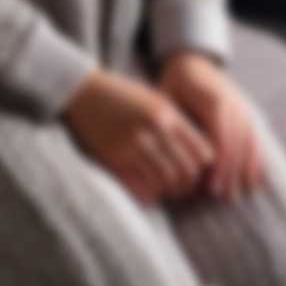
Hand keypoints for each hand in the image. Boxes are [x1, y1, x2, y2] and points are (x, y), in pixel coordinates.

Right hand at [61, 67, 216, 205]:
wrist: (82, 91)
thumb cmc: (120, 94)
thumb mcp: (153, 99)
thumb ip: (175, 122)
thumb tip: (200, 154)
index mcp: (166, 113)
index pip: (201, 152)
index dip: (203, 167)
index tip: (197, 170)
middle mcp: (153, 130)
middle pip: (186, 172)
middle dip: (188, 183)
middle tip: (182, 186)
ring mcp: (133, 146)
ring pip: (166, 183)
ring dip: (168, 190)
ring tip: (165, 189)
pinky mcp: (115, 159)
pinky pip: (142, 188)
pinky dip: (149, 194)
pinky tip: (148, 189)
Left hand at [156, 51, 268, 200]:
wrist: (192, 62)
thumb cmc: (175, 84)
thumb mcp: (167, 97)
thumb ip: (172, 122)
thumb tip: (174, 155)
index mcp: (213, 98)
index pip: (221, 136)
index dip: (219, 164)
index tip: (211, 187)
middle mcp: (233, 103)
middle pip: (238, 143)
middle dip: (232, 173)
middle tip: (224, 197)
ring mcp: (243, 108)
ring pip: (250, 143)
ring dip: (246, 170)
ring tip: (239, 194)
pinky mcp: (247, 114)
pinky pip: (256, 139)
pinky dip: (257, 160)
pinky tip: (255, 181)